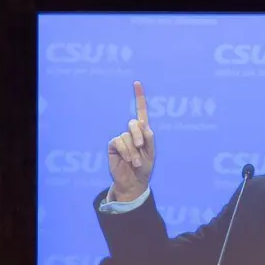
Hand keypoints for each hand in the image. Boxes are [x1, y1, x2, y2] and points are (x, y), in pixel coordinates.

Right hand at [107, 80, 155, 201]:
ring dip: (134, 150)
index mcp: (143, 132)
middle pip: (134, 123)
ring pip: (127, 136)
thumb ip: (149, 138)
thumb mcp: (151, 152)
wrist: (134, 181)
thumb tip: (142, 124)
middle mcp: (131, 133)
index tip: (137, 83)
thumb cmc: (144, 167)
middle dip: (139, 135)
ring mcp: (121, 139)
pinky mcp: (113, 146)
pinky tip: (128, 160)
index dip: (139, 97)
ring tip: (136, 162)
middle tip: (141, 147)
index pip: (141, 112)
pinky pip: (118, 142)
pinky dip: (126, 151)